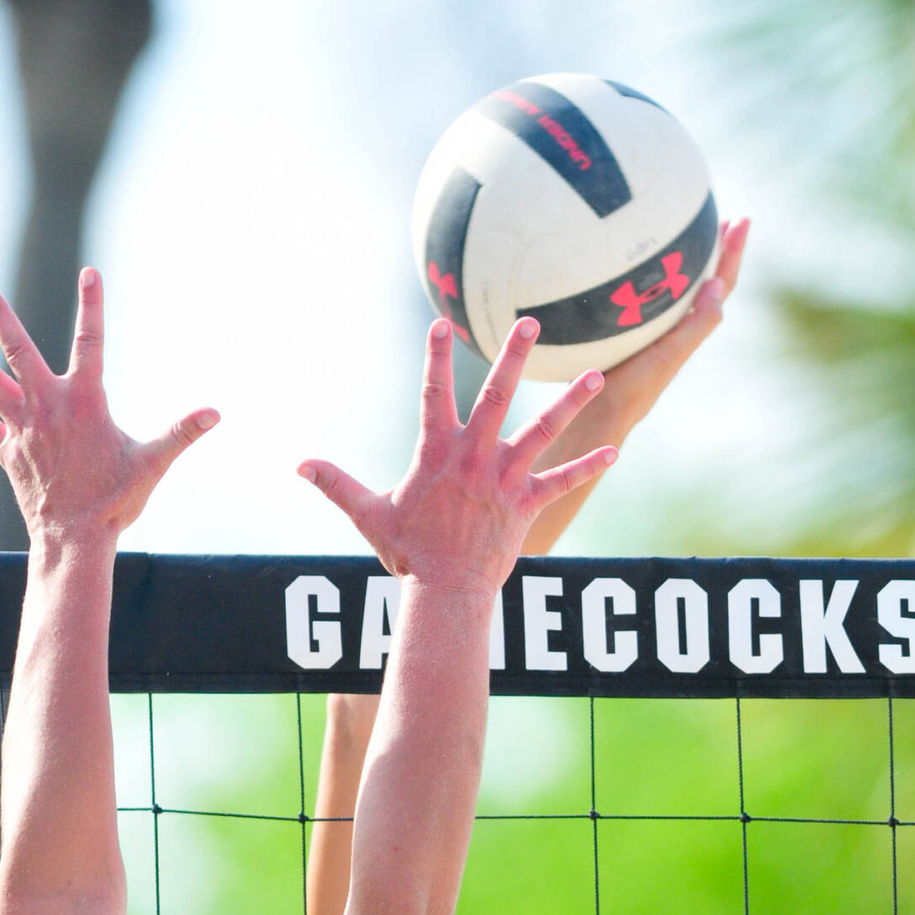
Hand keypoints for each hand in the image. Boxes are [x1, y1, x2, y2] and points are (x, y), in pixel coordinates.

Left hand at [0, 271, 218, 542]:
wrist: (75, 538)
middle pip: (16, 349)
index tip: (90, 272)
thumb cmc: (116, 502)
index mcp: (84, 402)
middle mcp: (46, 406)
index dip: (92, 305)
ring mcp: (21, 427)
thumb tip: (215, 413)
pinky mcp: (7, 450)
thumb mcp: (153, 464)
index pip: (91, 342)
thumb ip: (181, 433)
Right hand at [299, 317, 615, 591]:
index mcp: (437, 451)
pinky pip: (563, 482)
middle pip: (498, 395)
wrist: (444, 592)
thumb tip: (298, 464)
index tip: (442, 323)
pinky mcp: (526, 505)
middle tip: (531, 323)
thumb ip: (336, 483)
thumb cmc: (407, 553)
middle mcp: (474, 456)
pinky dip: (588, 468)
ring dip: (569, 402)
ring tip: (594, 375)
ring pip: (543, 431)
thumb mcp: (367, 514)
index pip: (434, 392)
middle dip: (515, 356)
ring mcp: (504, 479)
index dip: (437, 356)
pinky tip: (615, 452)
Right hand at [586, 215, 748, 429]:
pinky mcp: (630, 330)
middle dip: (719, 249)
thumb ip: (698, 324)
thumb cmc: (635, 385)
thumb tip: (720, 283)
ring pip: (681, 287)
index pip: (721, 283)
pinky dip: (658, 275)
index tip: (742, 219)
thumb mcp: (671, 354)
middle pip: (707, 281)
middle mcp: (676, 326)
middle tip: (726, 219)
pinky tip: (643, 266)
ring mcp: (654, 328)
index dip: (732, 252)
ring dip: (692, 261)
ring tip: (696, 235)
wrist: (597, 411)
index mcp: (690, 330)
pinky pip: (652, 295)